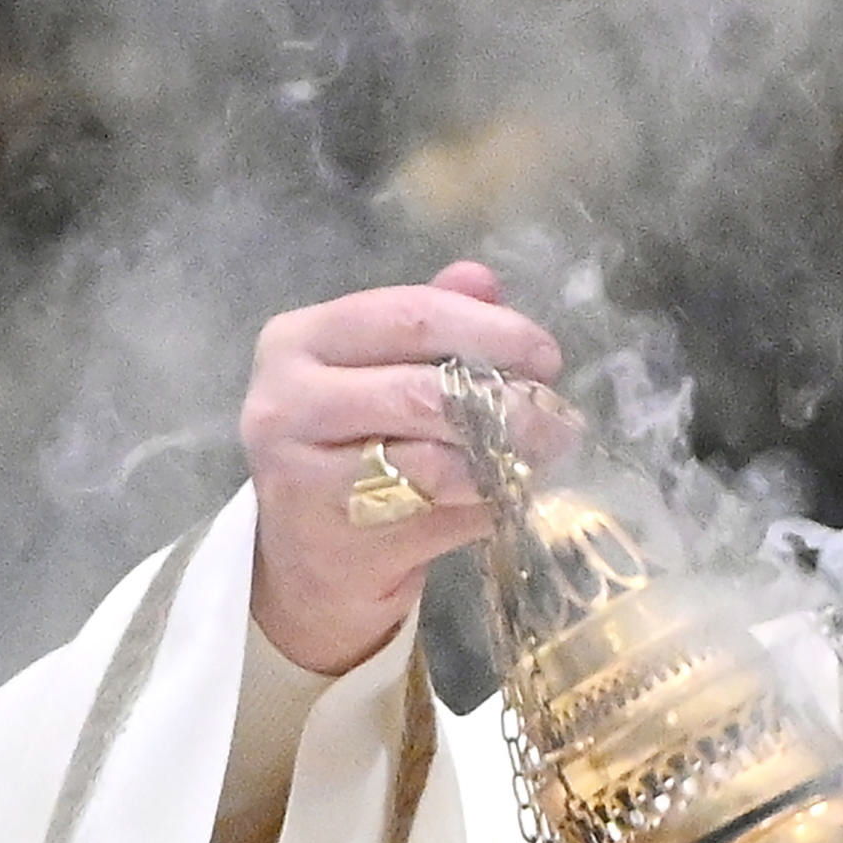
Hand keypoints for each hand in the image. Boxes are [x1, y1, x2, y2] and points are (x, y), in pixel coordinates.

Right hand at [242, 261, 568, 673]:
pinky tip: (507, 493)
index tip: (545, 354)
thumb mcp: (375, 374)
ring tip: (543, 453)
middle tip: (556, 413)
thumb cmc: (347, 450)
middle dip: (507, 400)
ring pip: (434, 459)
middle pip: (422, 390)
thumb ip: (424, 325)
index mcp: (297, 340)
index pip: (408, 315)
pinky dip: (485, 501)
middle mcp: (286, 402)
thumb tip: (483, 280)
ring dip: (505, 457)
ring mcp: (302, 476)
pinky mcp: (335, 538)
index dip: (489, 330)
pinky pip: (437, 512)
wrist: (303, 562)